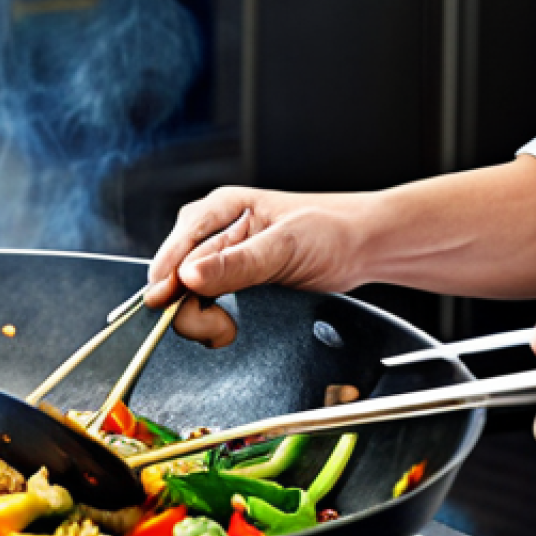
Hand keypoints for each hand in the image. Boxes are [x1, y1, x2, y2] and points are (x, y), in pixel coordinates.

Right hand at [144, 186, 368, 345]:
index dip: (170, 289)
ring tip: (226, 326)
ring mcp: (219, 253)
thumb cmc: (334, 230)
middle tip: (220, 326)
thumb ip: (236, 263)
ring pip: (182, 291)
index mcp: (219, 209)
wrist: (365, 245)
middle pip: (170, 275)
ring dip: (198, 315)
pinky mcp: (230, 274)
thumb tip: (189, 276)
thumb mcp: (284, 247)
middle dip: (186, 307)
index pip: (173, 255)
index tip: (184, 313)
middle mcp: (212, 229)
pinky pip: (200, 299)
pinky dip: (208, 317)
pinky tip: (227, 323)